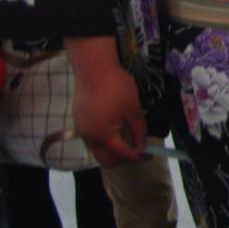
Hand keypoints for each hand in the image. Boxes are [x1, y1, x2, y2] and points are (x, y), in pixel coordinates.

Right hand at [66, 36, 146, 165]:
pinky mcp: (78, 120)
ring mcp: (81, 129)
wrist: (94, 68)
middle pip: (106, 159)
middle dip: (123, 160)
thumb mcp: (133, 108)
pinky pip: (91, 139)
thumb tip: (142, 144)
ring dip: (112, 151)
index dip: (138, 156)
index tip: (149, 154)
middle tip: (137, 152)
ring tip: (127, 142)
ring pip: (96, 150)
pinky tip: (114, 131)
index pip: (123, 154)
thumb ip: (139, 129)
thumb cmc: (116, 86)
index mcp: (104, 136)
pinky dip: (103, 141)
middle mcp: (89, 137)